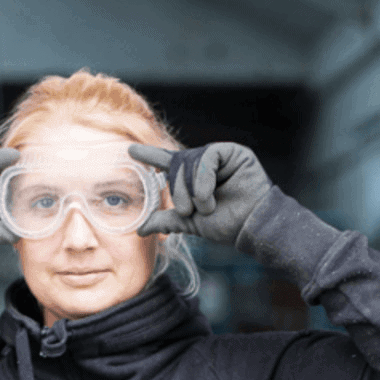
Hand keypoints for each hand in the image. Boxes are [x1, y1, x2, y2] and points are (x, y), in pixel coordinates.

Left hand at [128, 142, 271, 245]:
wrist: (250, 227)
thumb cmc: (225, 224)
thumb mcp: (189, 222)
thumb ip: (165, 220)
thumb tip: (140, 230)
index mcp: (192, 178)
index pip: (167, 163)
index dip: (150, 155)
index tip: (129, 150)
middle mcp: (203, 164)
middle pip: (176, 166)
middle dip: (177, 191)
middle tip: (186, 210)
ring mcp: (218, 156)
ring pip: (190, 162)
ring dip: (192, 190)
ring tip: (205, 207)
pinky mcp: (232, 151)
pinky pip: (207, 158)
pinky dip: (203, 180)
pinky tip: (210, 196)